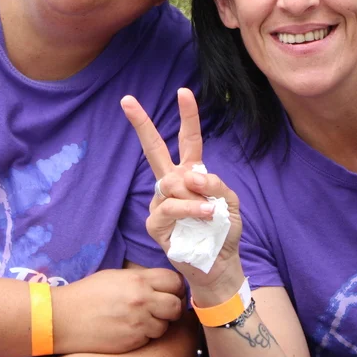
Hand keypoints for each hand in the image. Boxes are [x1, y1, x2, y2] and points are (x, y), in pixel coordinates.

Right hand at [51, 266, 185, 354]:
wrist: (64, 318)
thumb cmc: (87, 294)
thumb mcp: (116, 276)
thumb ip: (141, 279)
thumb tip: (161, 284)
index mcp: (139, 280)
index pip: (174, 281)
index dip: (175, 287)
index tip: (170, 291)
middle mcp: (143, 301)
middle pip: (176, 306)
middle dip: (172, 307)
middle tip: (161, 308)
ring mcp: (139, 323)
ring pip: (166, 325)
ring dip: (159, 323)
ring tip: (143, 319)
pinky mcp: (133, 341)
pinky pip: (151, 338)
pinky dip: (146, 335)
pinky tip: (132, 329)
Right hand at [120, 88, 244, 304]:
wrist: (219, 264)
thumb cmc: (223, 231)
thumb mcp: (229, 202)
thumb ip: (214, 184)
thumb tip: (190, 176)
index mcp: (192, 173)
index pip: (188, 140)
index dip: (187, 116)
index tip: (183, 92)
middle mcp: (172, 184)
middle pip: (154, 149)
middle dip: (141, 124)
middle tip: (127, 100)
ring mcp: (161, 202)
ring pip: (171, 182)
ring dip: (194, 194)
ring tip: (209, 210)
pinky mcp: (155, 223)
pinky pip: (170, 206)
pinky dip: (189, 208)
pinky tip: (203, 215)